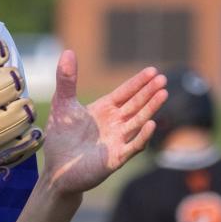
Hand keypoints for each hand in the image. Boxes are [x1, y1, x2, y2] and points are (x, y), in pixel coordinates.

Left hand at [42, 50, 166, 195]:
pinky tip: (150, 123)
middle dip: (149, 92)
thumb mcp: (63, 105)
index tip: (153, 71)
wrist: (57, 170)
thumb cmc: (61, 139)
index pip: (126, 93)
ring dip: (150, 109)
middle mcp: (115, 124)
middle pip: (136, 105)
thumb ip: (67, 80)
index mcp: (104, 110)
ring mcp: (118, 140)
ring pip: (138, 122)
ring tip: (163, 94)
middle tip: (163, 80)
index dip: (138, 82)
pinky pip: (133, 146)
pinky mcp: (116, 158)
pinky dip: (142, 136)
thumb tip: (68, 52)